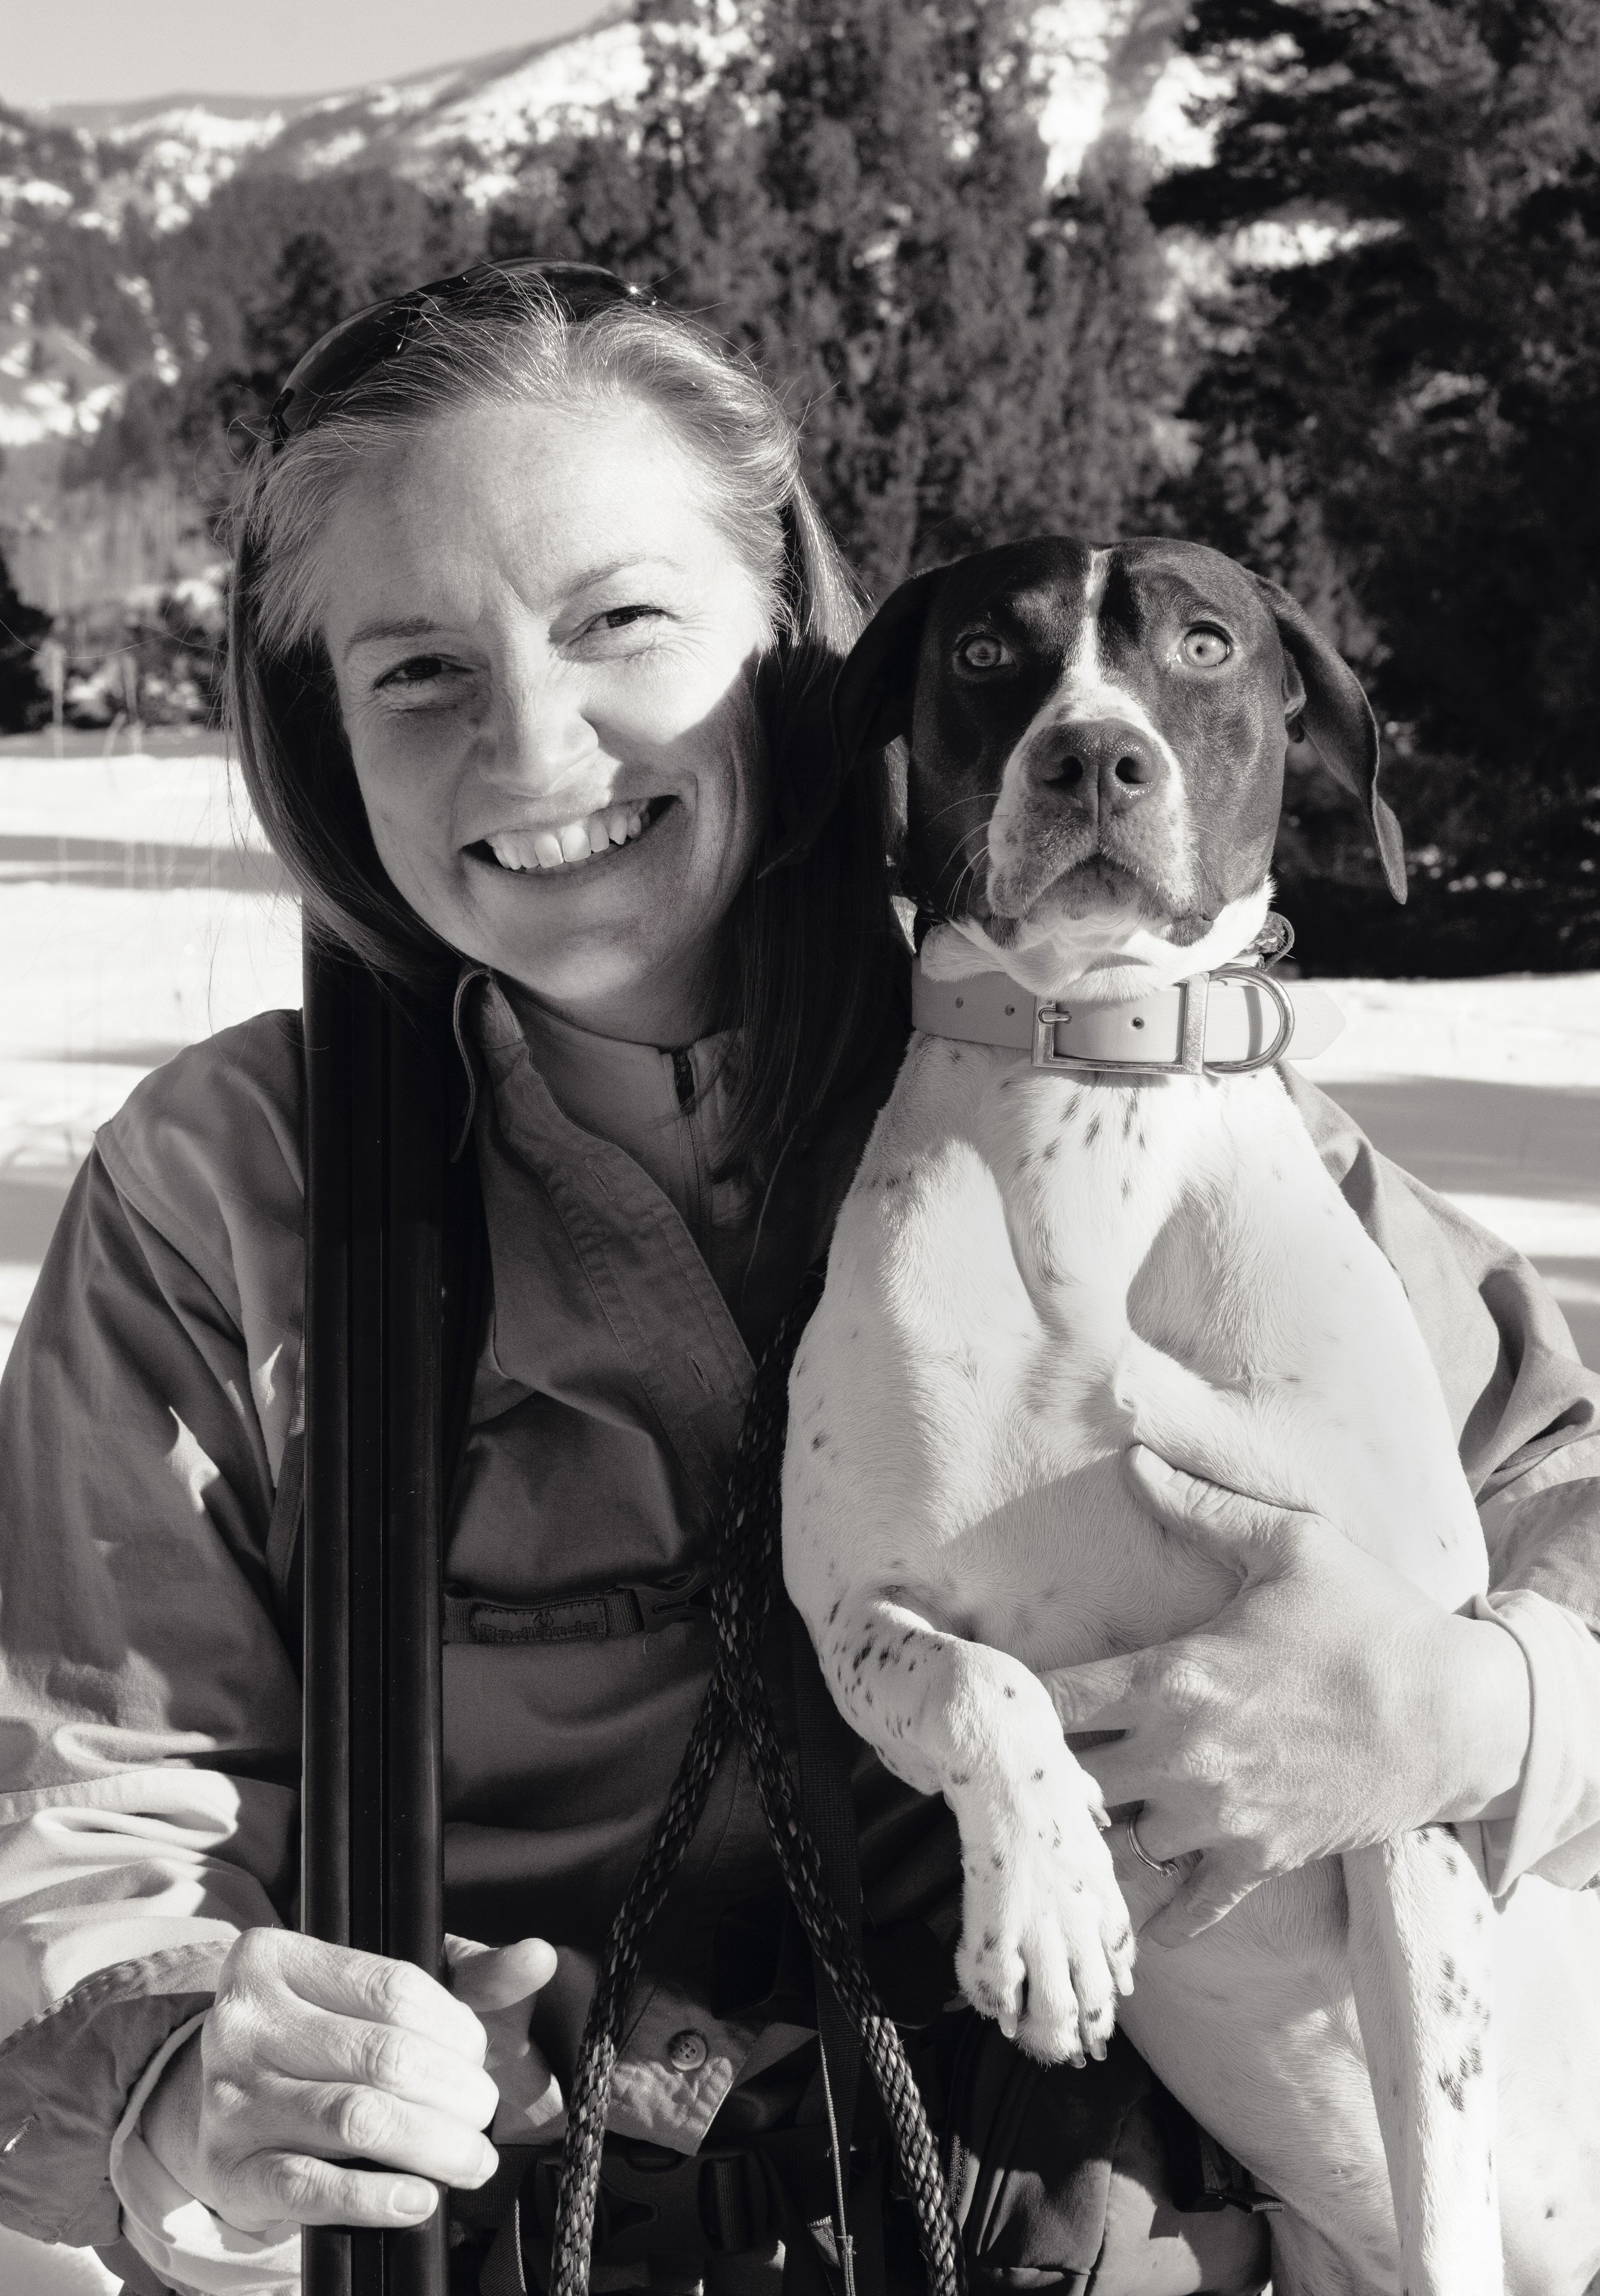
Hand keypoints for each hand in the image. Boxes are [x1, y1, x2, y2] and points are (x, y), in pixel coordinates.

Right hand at [142, 1928, 557, 2233]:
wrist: (227, 2106)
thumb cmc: (324, 2038)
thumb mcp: (387, 1994)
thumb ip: (470, 1977)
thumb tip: (538, 1956)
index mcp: (278, 1957)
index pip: (394, 1988)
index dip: (456, 2029)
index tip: (478, 2055)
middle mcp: (244, 2021)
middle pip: (382, 2056)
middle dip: (456, 2093)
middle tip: (484, 2114)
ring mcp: (230, 2097)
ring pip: (355, 2119)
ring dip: (434, 2146)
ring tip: (472, 2160)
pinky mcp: (229, 2170)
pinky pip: (311, 2187)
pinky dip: (376, 2197)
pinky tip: (418, 2198)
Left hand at [1041, 1444, 1530, 1947]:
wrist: (1457, 1714)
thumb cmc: (1371, 1620)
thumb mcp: (1290, 1544)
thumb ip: (1202, 1507)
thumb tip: (1134, 1458)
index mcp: (1173, 1677)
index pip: (1056, 1700)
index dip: (1020, 1698)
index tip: (1003, 1694)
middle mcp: (1183, 1756)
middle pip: (1072, 1779)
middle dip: (1051, 1768)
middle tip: (1037, 1757)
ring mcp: (1221, 1816)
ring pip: (1120, 1845)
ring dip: (1103, 1830)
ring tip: (1088, 1815)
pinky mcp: (1262, 1858)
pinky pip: (1191, 1905)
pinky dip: (1165, 1912)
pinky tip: (1147, 1912)